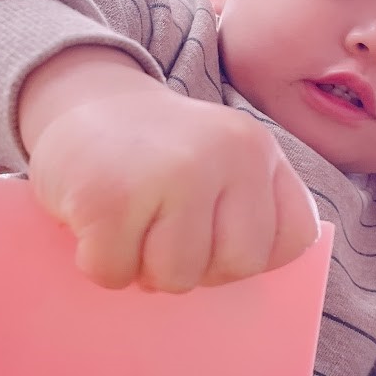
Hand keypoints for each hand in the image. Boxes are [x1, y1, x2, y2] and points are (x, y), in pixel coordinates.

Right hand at [23, 57, 318, 291]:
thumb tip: (236, 276)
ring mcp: (171, 173)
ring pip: (176, 277)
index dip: (250, 253)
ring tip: (130, 224)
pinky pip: (115, 273)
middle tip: (162, 231)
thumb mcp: (219, 159)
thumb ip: (246, 208)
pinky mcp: (110, 198)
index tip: (213, 232)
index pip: (294, 238)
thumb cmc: (153, 151)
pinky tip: (96, 222)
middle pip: (237, 266)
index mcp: (257, 149)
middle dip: (197, 266)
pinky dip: (99, 262)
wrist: (81, 98)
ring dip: (143, 268)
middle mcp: (225, 153)